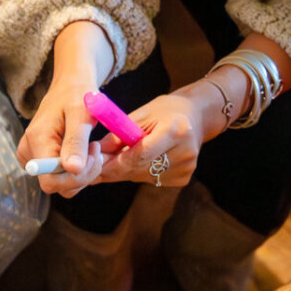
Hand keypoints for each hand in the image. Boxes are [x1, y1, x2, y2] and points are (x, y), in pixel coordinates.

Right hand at [18, 75, 107, 196]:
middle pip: (55, 185)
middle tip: (96, 151)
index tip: (93, 155)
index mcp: (37, 141)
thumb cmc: (77, 95)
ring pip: (58, 183)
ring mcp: (30, 157)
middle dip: (82, 175)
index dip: (75, 178)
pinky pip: (57, 176)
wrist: (69, 86)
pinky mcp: (37, 159)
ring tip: (90, 148)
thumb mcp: (81, 114)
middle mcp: (27, 152)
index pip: (50, 181)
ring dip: (80, 173)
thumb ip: (76, 143)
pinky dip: (74, 170)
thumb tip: (72, 170)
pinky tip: (82, 152)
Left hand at [95, 82, 224, 186]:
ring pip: (142, 177)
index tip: (95, 166)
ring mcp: (186, 168)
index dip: (116, 163)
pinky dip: (140, 172)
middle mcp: (185, 152)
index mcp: (176, 130)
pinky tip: (143, 160)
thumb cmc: (165, 111)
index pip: (140, 155)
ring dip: (126, 170)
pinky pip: (151, 179)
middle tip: (94, 167)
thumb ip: (119, 134)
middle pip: (140, 169)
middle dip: (114, 169)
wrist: (196, 117)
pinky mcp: (183, 178)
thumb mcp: (142, 115)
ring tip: (121, 156)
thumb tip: (96, 153)